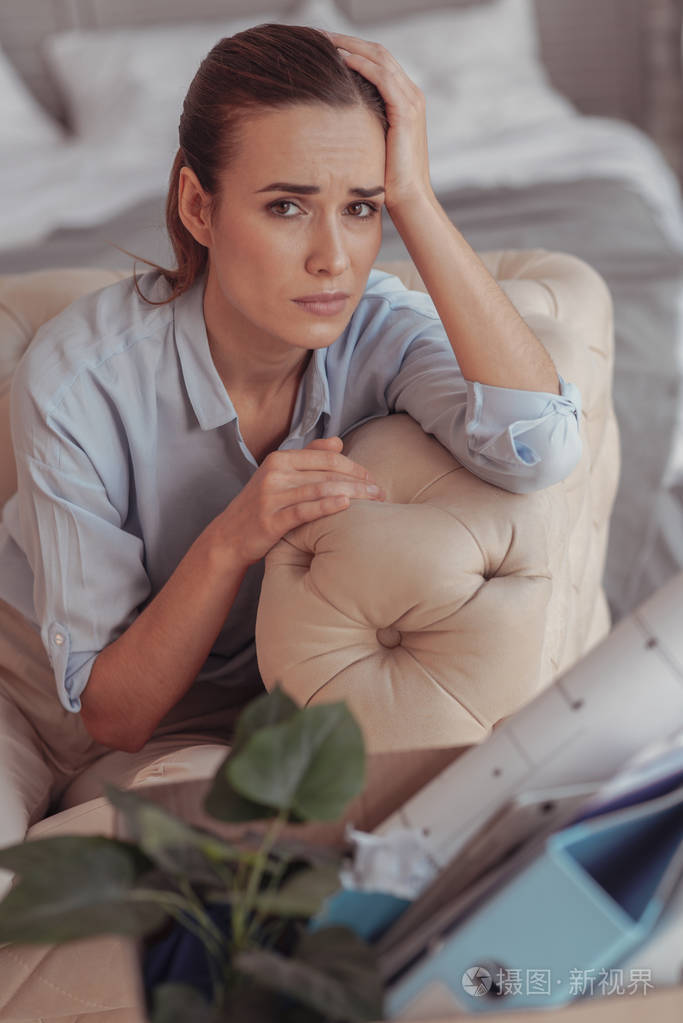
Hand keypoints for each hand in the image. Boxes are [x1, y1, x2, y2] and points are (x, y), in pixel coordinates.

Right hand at [212, 436, 384, 567]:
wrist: (229, 537)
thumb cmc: (261, 507)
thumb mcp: (280, 477)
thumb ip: (308, 458)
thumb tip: (338, 442)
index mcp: (279, 459)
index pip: (326, 457)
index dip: (354, 466)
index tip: (372, 478)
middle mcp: (274, 473)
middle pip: (327, 473)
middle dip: (358, 481)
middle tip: (380, 492)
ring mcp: (271, 496)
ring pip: (320, 489)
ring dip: (352, 494)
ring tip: (374, 501)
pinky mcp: (270, 520)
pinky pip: (305, 510)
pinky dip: (327, 506)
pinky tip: (346, 505)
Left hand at [326, 31, 432, 212]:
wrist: (409, 200)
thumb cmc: (387, 180)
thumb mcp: (371, 144)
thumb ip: (361, 125)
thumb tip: (331, 119)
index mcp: (405, 99)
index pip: (377, 61)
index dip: (351, 48)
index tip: (323, 45)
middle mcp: (411, 95)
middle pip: (377, 52)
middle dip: (347, 41)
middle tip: (319, 35)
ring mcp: (411, 101)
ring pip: (379, 58)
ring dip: (350, 46)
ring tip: (324, 41)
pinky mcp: (406, 112)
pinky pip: (382, 77)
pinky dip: (361, 64)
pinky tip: (339, 59)